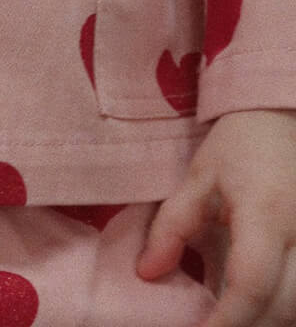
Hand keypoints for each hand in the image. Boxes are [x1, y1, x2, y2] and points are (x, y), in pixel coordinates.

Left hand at [138, 109, 295, 326]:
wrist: (284, 122)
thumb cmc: (239, 147)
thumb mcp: (197, 177)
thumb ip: (172, 226)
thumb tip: (147, 274)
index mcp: (267, 215)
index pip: (252, 283)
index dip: (226, 321)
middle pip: (285, 308)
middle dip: (247, 325)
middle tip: (208, 325)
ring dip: (268, 319)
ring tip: (227, 314)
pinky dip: (284, 307)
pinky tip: (258, 305)